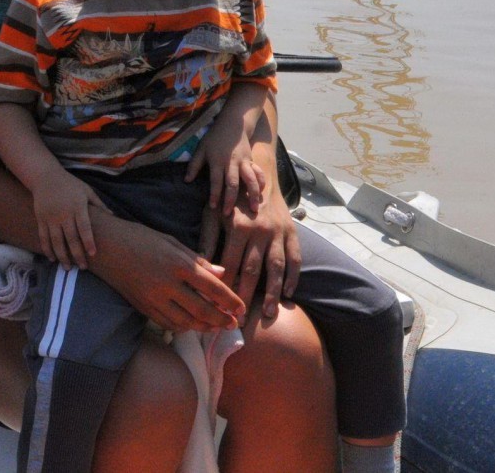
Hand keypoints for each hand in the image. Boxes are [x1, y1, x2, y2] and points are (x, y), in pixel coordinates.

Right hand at [30, 168, 104, 268]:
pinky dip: (47, 249)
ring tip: (67, 268)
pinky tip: (52, 258)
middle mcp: (64, 213)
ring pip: (56, 241)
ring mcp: (51, 217)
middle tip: (83, 268)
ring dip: (62, 256)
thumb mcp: (86, 190)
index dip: (88, 241)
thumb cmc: (70, 184)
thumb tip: (113, 216)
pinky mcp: (40, 219)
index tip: (92, 254)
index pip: (84, 227)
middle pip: (71, 238)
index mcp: (77, 206)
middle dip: (77, 255)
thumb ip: (99, 204)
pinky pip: (43, 237)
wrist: (45, 176)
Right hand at [92, 213, 244, 333]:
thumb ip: (198, 260)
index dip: (231, 300)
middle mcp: (167, 283)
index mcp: (178, 263)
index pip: (213, 288)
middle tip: (233, 324)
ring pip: (187, 321)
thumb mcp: (171, 242)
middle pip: (203, 309)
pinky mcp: (143, 306)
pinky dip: (184, 327)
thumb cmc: (140, 238)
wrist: (105, 246)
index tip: (242, 308)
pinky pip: (168, 323)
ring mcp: (154, 297)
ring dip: (205, 327)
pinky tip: (192, 324)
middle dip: (222, 319)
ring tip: (216, 326)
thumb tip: (222, 273)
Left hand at [186, 130, 265, 217]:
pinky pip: (259, 173)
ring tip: (254, 210)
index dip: (214, 194)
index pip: (216, 181)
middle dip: (230, 200)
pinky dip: (261, 184)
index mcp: (217, 161)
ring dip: (252, 195)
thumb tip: (186, 181)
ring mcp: (244, 162)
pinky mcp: (252, 161)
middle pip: (233, 184)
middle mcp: (232, 163)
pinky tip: (262, 195)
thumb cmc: (214, 137)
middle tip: (228, 215)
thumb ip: (194, 165)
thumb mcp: (201, 148)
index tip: (213, 207)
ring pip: (250, 180)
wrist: (234, 123)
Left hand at [199, 176, 300, 322]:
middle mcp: (260, 231)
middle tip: (241, 318)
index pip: (230, 263)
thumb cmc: (230, 198)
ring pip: (276, 268)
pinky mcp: (291, 233)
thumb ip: (207, 238)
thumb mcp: (213, 213)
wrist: (259, 176)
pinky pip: (295, 258)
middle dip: (246, 295)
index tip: (220, 304)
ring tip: (268, 313)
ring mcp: (278, 233)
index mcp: (238, 226)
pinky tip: (288, 293)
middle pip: (253, 270)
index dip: (225, 285)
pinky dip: (293, 277)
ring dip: (272, 292)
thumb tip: (199, 266)